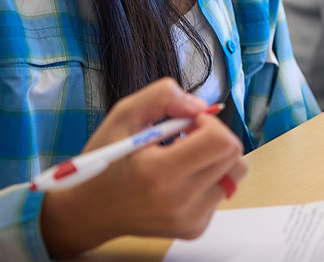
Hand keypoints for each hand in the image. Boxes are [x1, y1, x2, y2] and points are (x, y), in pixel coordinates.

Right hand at [40, 79, 246, 257]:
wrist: (88, 212)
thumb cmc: (105, 160)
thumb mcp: (124, 115)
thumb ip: (163, 96)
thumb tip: (200, 106)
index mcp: (161, 174)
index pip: (221, 142)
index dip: (209, 122)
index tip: (187, 122)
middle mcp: (181, 202)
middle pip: (234, 157)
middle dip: (215, 136)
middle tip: (186, 136)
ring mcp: (190, 220)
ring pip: (233, 174)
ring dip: (216, 157)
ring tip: (184, 156)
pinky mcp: (195, 228)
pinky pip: (222, 191)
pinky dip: (209, 177)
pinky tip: (181, 177)